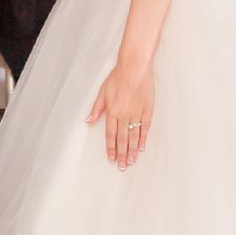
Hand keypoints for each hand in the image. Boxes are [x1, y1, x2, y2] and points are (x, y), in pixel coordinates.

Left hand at [87, 56, 153, 170]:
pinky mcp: (147, 109)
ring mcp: (136, 113)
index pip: (110, 134)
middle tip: (122, 167)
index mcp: (112, 111)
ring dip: (132, 150)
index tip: (111, 159)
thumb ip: (96, 108)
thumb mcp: (102, 91)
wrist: (134, 67)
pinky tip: (142, 147)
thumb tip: (88, 121)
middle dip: (121, 154)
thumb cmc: (117, 77)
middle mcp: (124, 114)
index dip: (110, 148)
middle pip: (122, 139)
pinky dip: (143, 138)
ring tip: (131, 162)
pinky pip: (145, 127)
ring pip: (133, 136)